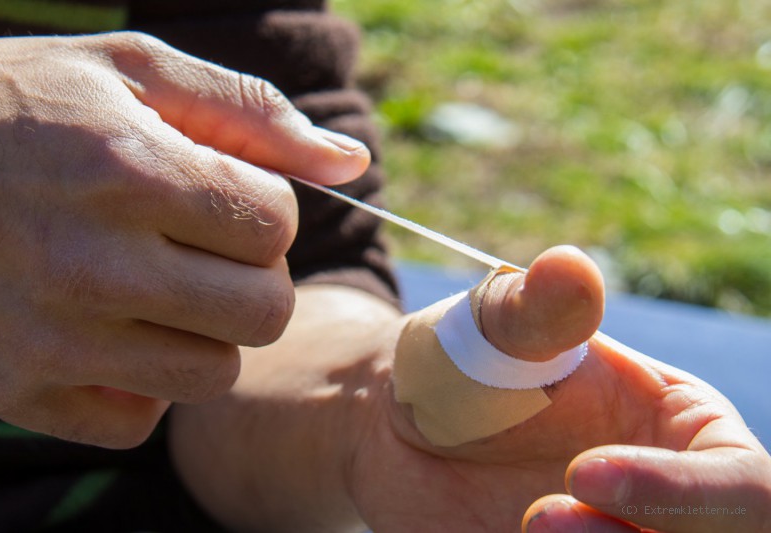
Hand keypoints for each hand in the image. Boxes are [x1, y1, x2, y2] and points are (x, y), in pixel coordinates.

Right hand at [0, 32, 369, 447]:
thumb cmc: (25, 106)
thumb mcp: (136, 71)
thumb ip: (254, 114)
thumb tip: (350, 163)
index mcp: (129, 172)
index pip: (276, 226)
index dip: (263, 209)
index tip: (221, 195)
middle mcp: (91, 265)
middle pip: (262, 312)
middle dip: (252, 277)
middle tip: (202, 248)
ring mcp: (52, 340)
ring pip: (213, 373)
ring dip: (206, 331)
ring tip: (158, 286)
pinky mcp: (19, 390)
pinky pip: (139, 421)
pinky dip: (142, 384)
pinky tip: (110, 332)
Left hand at [169, 246, 770, 531]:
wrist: (399, 414)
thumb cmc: (446, 361)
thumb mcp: (480, 332)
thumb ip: (532, 311)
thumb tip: (570, 267)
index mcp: (673, 416)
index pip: (746, 478)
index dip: (689, 498)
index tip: (576, 489)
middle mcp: (664, 484)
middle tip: (541, 528)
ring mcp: (617, 531)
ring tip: (512, 530)